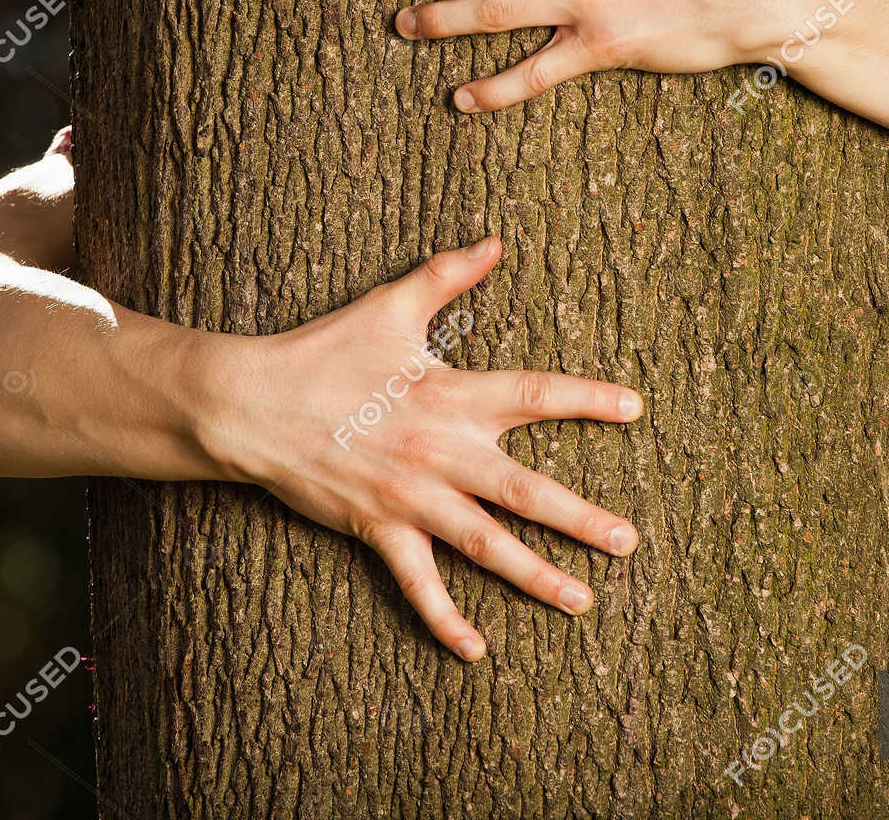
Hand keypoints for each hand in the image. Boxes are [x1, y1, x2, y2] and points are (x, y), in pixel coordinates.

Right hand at [224, 236, 641, 660]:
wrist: (253, 404)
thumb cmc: (324, 352)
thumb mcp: (390, 307)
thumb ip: (448, 275)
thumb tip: (495, 240)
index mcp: (453, 395)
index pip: (537, 395)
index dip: (589, 400)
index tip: (635, 408)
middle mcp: (443, 451)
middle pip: (526, 490)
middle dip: (582, 518)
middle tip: (628, 542)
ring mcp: (412, 497)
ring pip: (486, 545)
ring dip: (537, 575)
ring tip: (582, 600)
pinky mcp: (379, 528)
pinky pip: (418, 584)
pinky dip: (445, 619)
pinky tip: (476, 649)